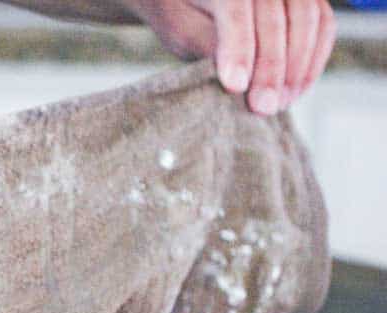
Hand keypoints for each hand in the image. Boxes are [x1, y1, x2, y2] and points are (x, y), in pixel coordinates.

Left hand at [125, 0, 335, 114]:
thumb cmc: (185, 13)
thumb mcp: (182, 29)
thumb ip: (205, 44)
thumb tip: (237, 78)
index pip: (235, 11)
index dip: (238, 49)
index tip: (235, 86)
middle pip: (274, 18)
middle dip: (270, 68)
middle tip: (262, 107)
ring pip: (307, 21)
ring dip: (296, 68)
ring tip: (277, 104)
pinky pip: (324, 26)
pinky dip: (312, 61)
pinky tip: (295, 91)